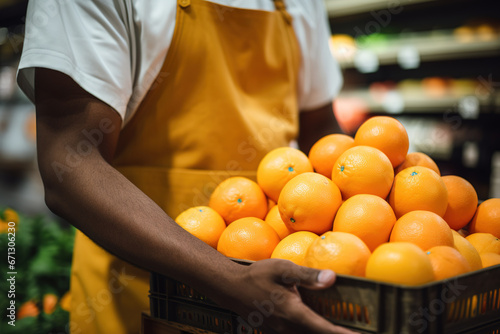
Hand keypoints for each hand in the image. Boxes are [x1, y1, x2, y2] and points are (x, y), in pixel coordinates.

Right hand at [221, 259, 357, 333]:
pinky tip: (317, 328)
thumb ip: (307, 275)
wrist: (231, 288)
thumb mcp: (282, 269)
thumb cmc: (258, 275)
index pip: (324, 330)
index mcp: (292, 313)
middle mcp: (287, 328)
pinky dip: (311, 333)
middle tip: (357, 333)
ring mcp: (280, 333)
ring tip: (340, 330)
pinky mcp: (276, 333)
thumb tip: (332, 278)